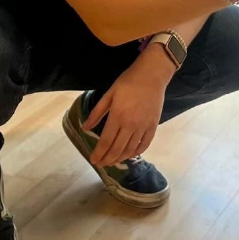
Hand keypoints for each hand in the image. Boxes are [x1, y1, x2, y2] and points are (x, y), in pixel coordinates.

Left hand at [84, 48, 171, 166]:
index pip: (106, 142)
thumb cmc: (128, 82)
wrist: (151, 75)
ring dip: (120, 158)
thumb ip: (97, 112)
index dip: (99, 154)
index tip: (93, 160)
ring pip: (130, 149)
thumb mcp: (109, 94)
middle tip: (101, 164)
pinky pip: (145, 144)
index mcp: (117, 117)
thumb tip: (85, 128)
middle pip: (117, 149)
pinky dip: (137, 152)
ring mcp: (143, 126)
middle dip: (107, 159)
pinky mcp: (153, 125)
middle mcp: (130, 125)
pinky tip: (130, 154)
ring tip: (113, 161)